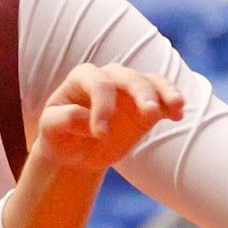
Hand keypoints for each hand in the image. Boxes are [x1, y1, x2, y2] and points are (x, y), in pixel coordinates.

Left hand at [32, 64, 184, 172]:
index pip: (98, 84)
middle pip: (129, 77)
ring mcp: (130, 90)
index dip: (102, 107)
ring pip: (151, 82)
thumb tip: (86, 118)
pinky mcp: (147, 105)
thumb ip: (63, 120)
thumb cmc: (61, 135)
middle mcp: (109, 77)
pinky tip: (177, 115)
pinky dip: (172, 104)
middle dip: (141, 93)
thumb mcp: (51, 129)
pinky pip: (163, 98)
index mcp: (83, 78)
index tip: (100, 135)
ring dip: (165, 93)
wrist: (77, 150)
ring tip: (177, 107)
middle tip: (149, 115)